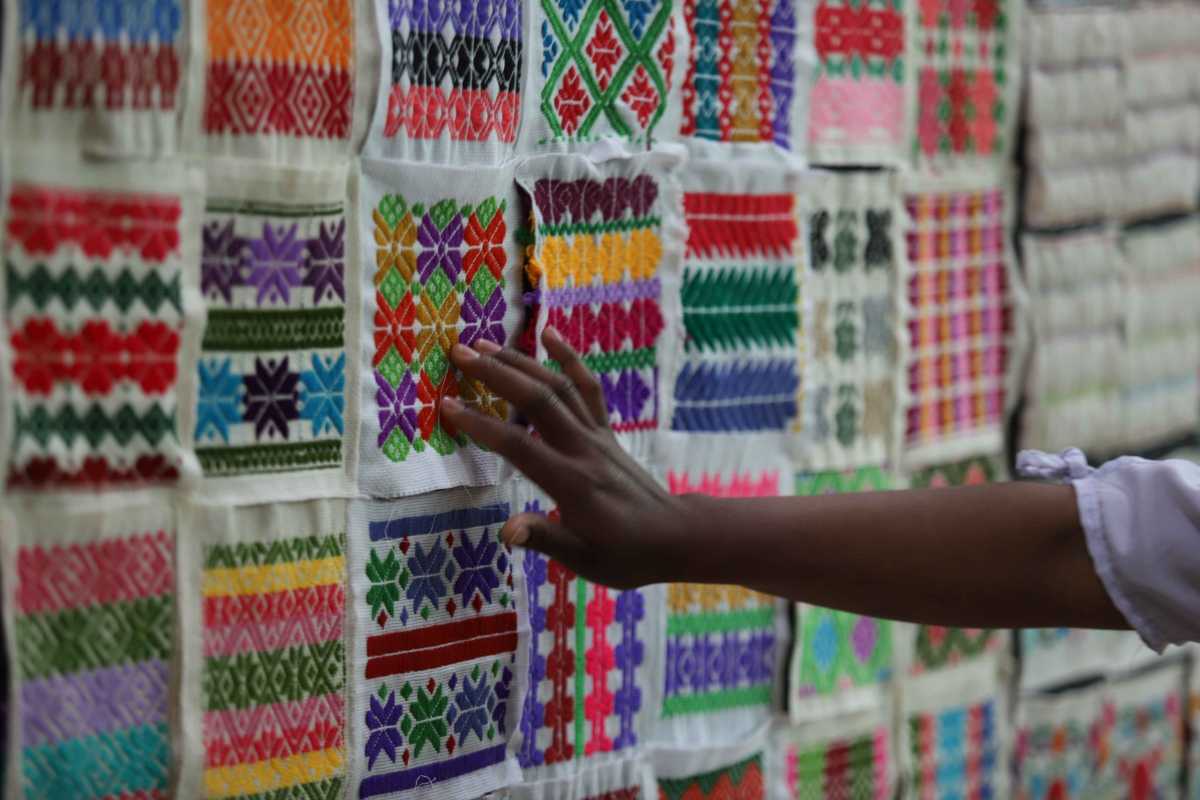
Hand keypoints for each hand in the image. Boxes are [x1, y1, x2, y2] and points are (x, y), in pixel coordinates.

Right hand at [441, 328, 690, 588]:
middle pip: (538, 400)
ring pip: (559, 387)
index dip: (481, 425)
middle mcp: (583, 449)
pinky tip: (550, 334)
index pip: (518, 445)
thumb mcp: (583, 559)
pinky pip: (588, 388)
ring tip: (485, 344)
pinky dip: (569, 359)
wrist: (674, 536)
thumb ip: (544, 540)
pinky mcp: (606, 431)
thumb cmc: (625, 554)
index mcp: (571, 482)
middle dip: (496, 374)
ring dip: (522, 362)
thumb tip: (506, 532)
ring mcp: (597, 435)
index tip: (447, 406)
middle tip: (459, 353)